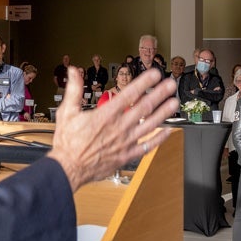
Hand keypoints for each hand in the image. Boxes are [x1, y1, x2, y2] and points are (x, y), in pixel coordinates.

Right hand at [48, 67, 177, 188]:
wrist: (68, 169)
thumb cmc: (68, 143)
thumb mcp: (67, 112)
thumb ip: (74, 90)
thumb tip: (75, 72)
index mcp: (106, 115)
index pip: (130, 94)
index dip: (144, 82)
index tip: (154, 74)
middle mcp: (119, 127)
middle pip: (144, 107)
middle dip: (159, 94)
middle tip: (170, 84)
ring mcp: (125, 142)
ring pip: (149, 125)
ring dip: (163, 113)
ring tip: (174, 103)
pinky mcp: (127, 155)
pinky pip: (147, 146)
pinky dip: (159, 139)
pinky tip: (167, 131)